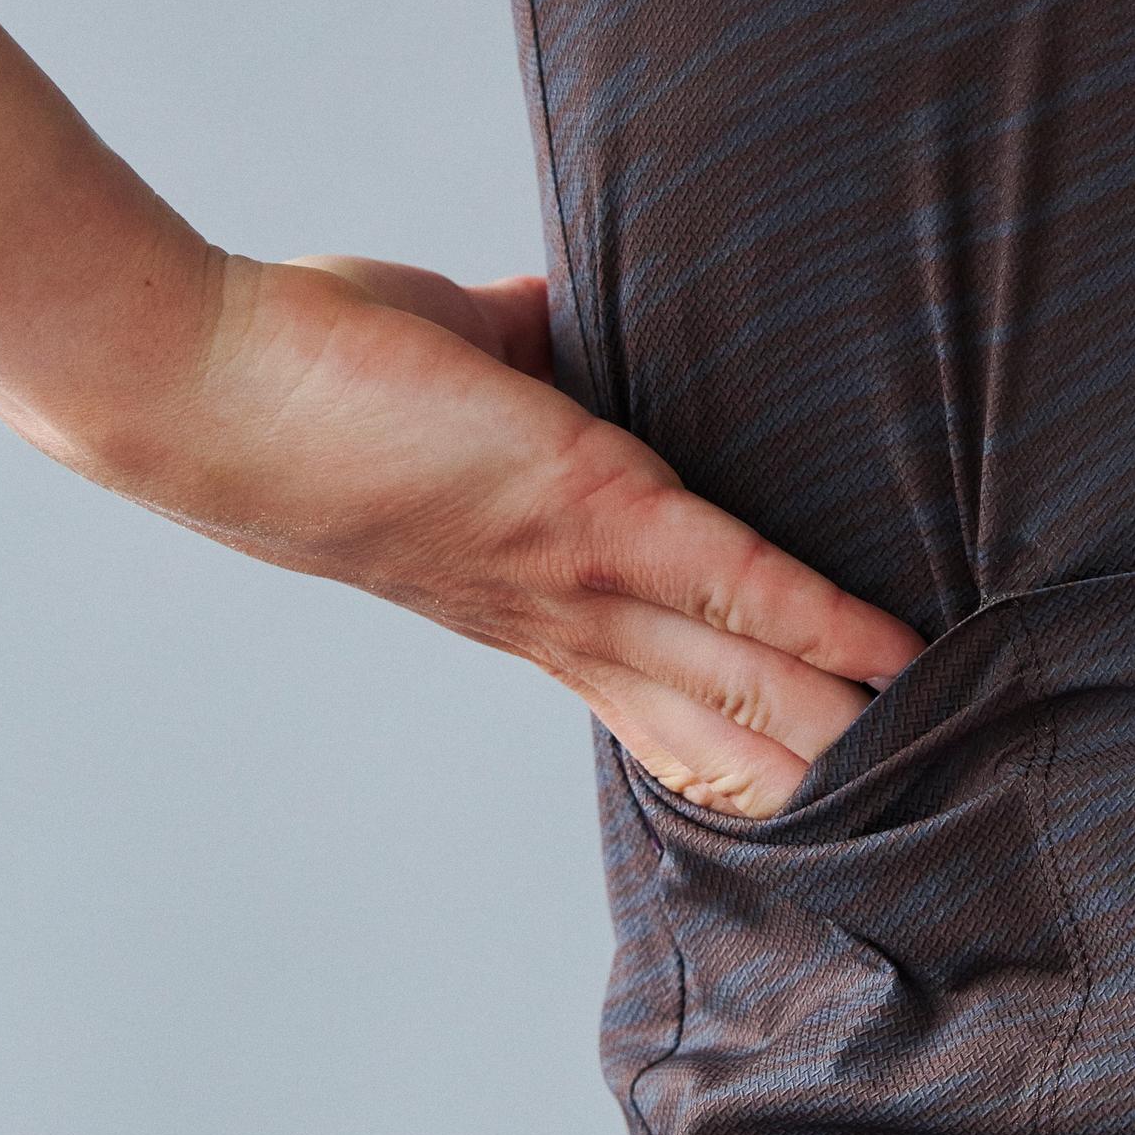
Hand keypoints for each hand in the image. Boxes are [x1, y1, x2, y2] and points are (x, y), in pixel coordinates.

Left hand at [74, 249, 922, 815]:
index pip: (653, 692)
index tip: (812, 777)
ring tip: (932, 761)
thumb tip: (574, 313)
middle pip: (711, 724)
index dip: (736, 737)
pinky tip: (891, 653)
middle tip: (908, 821)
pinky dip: (819, 623)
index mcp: (526, 600)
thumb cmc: (304, 372)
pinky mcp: (587, 510)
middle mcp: (557, 618)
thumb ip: (531, 351)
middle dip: (807, 775)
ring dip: (834, 727)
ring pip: (736, 676)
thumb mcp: (452, 366)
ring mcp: (575, 578)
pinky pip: (732, 580)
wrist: (202, 386)